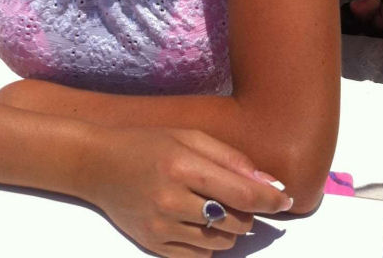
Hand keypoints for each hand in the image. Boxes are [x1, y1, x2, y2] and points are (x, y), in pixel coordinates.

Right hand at [82, 126, 292, 257]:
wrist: (97, 164)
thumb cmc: (147, 143)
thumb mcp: (188, 136)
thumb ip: (230, 158)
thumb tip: (270, 183)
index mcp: (183, 166)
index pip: (241, 193)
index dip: (270, 199)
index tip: (285, 199)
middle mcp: (172, 200)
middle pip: (235, 221)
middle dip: (247, 211)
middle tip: (236, 196)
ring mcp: (162, 227)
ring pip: (221, 242)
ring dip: (229, 228)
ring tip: (215, 207)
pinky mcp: (154, 245)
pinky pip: (200, 256)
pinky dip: (208, 242)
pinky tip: (197, 222)